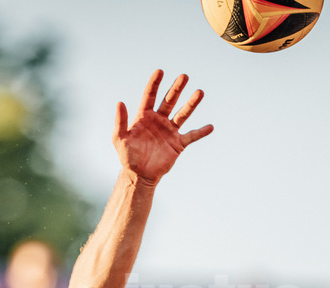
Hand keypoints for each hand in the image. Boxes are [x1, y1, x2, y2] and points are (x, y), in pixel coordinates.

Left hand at [114, 69, 213, 184]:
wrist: (139, 174)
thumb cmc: (127, 156)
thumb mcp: (119, 138)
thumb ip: (120, 121)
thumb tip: (120, 102)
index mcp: (144, 117)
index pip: (150, 96)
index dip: (154, 84)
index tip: (160, 71)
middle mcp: (159, 120)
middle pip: (169, 101)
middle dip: (177, 89)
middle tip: (184, 76)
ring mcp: (169, 131)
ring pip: (182, 114)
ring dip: (191, 104)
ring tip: (200, 92)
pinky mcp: (178, 144)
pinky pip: (191, 136)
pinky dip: (201, 132)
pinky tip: (210, 127)